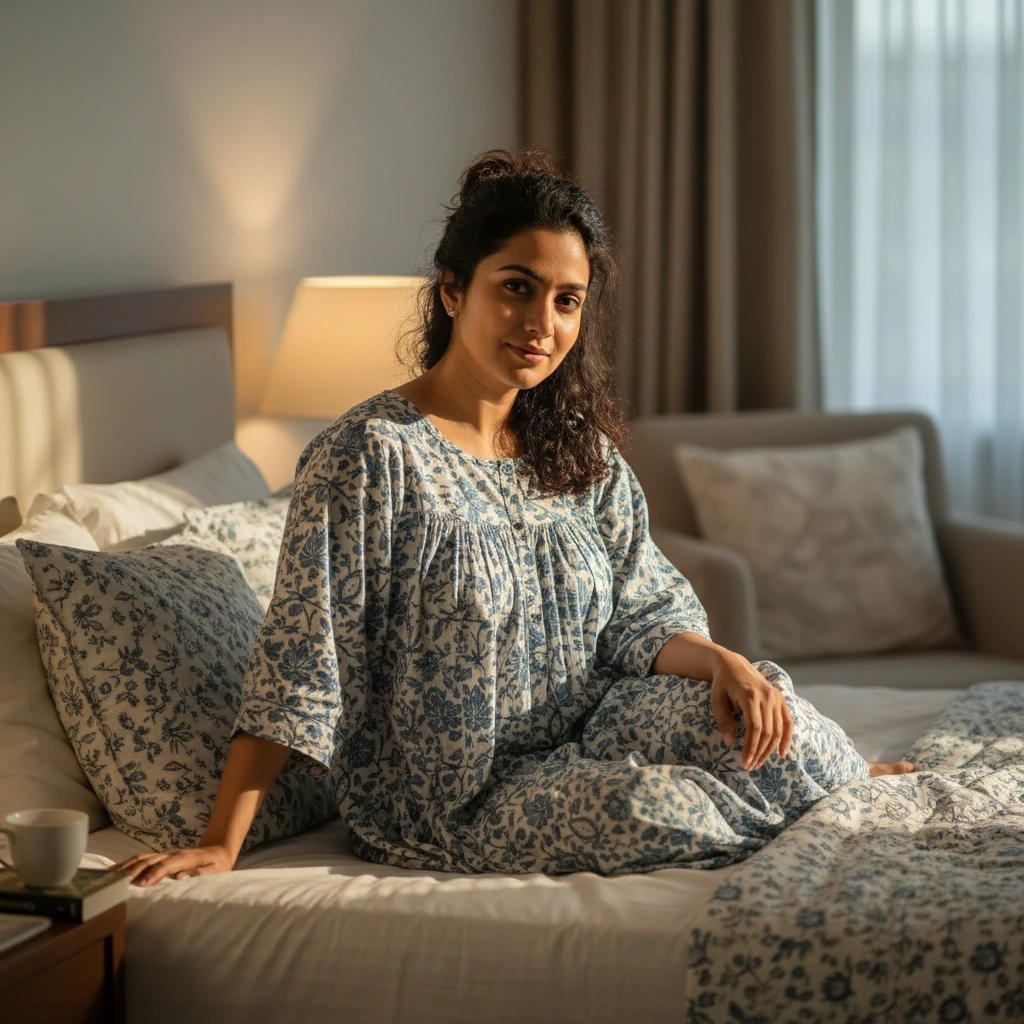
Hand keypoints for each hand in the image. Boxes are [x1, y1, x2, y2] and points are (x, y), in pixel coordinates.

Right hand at [114, 843, 235, 886]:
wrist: (218, 849)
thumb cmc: (217, 864)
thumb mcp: (215, 870)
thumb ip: (199, 873)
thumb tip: (181, 877)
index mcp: (185, 858)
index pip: (166, 865)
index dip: (153, 874)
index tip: (142, 885)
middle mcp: (172, 853)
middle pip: (150, 860)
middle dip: (134, 872)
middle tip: (119, 885)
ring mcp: (165, 853)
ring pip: (142, 857)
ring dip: (126, 867)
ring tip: (110, 878)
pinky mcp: (160, 855)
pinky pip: (141, 858)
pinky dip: (127, 864)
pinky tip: (116, 871)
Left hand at [710, 651, 792, 770]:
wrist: (733, 664)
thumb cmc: (722, 684)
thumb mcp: (717, 700)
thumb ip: (723, 721)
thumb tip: (730, 742)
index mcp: (750, 696)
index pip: (755, 728)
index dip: (751, 748)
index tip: (744, 763)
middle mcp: (767, 696)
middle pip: (767, 732)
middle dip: (759, 752)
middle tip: (750, 767)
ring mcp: (776, 697)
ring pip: (777, 730)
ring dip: (770, 750)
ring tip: (759, 762)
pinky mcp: (780, 698)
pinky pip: (788, 722)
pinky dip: (786, 739)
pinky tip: (781, 754)